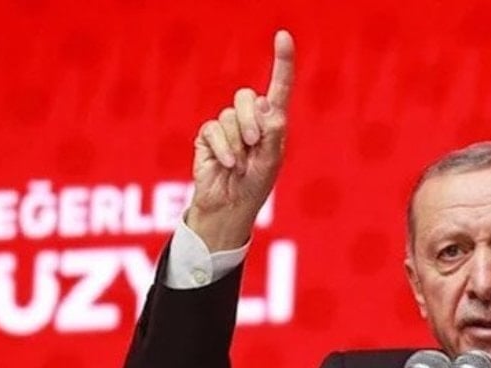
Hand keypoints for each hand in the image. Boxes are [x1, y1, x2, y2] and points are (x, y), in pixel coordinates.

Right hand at [187, 30, 294, 251]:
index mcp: (272, 124)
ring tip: (239, 164)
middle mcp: (250, 121)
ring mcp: (227, 128)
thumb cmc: (255, 187)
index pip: (279, 88)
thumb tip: (264, 102)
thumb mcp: (270, 161)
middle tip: (254, 143)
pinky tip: (227, 165)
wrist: (229, 208)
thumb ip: (272, 132)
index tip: (283, 37)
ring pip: (229, 115)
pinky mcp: (208, 137)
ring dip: (237, 142)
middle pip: (247, 97)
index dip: (282, 63)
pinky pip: (213, 129)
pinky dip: (223, 148)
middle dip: (251, 119)